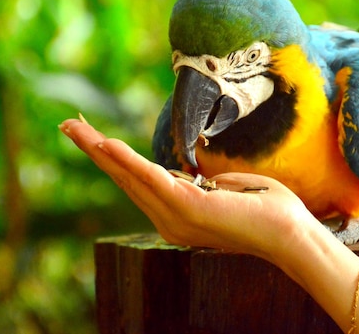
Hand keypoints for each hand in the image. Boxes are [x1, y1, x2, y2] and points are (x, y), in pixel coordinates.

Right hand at [58, 118, 313, 261]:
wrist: (290, 231)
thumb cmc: (264, 208)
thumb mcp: (226, 189)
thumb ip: (204, 183)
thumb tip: (198, 176)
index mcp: (175, 214)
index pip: (135, 182)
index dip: (112, 159)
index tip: (92, 138)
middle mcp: (168, 219)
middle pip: (123, 178)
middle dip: (94, 150)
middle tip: (67, 126)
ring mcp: (176, 216)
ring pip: (130, 176)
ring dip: (100, 150)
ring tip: (75, 129)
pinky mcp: (189, 208)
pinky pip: (151, 179)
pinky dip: (127, 160)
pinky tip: (105, 144)